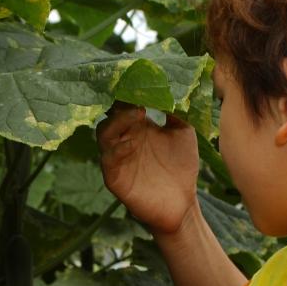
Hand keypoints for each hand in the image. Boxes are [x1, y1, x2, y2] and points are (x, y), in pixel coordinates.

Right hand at [97, 104, 200, 236]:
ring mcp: (117, 158)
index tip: (138, 82)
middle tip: (137, 98)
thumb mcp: (183, 133)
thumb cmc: (182, 167)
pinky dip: (116, 150)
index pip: (124, 106)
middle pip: (110, 116)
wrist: (182, 203)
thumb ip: (174, 113)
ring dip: (117, 123)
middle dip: (120, 105)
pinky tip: (131, 144)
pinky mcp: (114, 177)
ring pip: (103, 134)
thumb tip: (168, 91)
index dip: (127, 94)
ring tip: (136, 114)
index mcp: (138, 127)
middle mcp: (124, 139)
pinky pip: (107, 160)